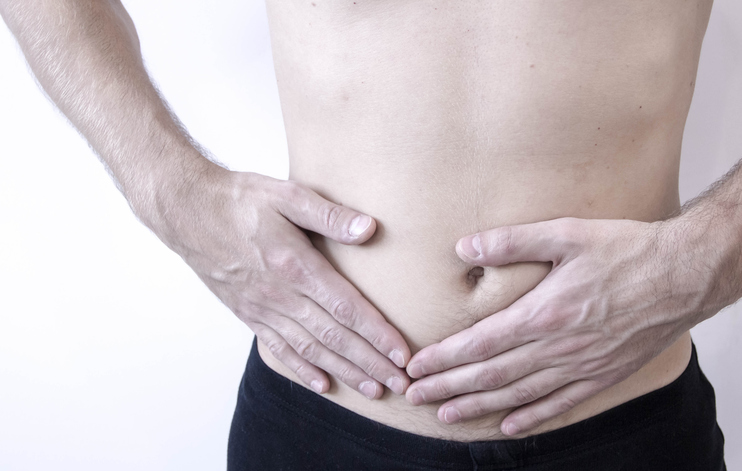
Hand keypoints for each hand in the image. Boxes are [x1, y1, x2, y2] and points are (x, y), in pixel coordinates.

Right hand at [153, 163, 409, 398]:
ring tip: (373, 389)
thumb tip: (369, 229)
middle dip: (370, 362)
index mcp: (295, 266)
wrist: (187, 211)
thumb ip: (329, 215)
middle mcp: (280, 295)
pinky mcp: (248, 314)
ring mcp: (262, 308)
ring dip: (345, 371)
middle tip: (400, 384)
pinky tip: (323, 383)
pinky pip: (278, 348)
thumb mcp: (286, 195)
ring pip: (311, 348)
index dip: (376, 334)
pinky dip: (302, 368)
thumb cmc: (239, 199)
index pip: (345, 307)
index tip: (402, 354)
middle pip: (334, 336)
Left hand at [405, 216, 710, 434]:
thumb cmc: (626, 250)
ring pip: (519, 394)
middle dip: (448, 387)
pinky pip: (560, 404)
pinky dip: (531, 417)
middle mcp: (558, 347)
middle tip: (415, 396)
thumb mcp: (566, 234)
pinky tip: (509, 426)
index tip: (415, 367)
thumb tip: (464, 246)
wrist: (683, 274)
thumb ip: (512, 241)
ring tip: (447, 415)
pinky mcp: (602, 375)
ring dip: (478, 406)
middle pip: (491, 374)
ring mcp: (580, 366)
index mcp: (544, 313)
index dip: (444, 358)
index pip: (480, 343)